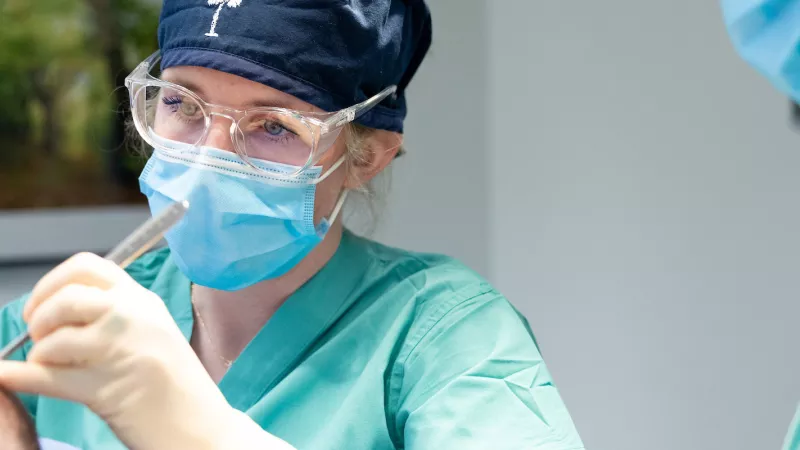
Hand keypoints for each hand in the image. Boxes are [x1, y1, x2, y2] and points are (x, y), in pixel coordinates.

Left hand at [0, 253, 290, 449]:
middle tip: (39, 338)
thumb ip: (113, 316)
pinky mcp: (106, 388)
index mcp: (143, 300)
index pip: (86, 266)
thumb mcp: (152, 334)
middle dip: (39, 317)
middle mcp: (133, 316)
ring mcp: (122, 349)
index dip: (51, 283)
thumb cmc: (177, 385)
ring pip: (54, 339)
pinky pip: (48, 377)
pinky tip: (9, 376)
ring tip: (50, 368)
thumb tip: (53, 312)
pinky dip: (19, 376)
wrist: (203, 426)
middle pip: (65, 297)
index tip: (42, 305)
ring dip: (39, 355)